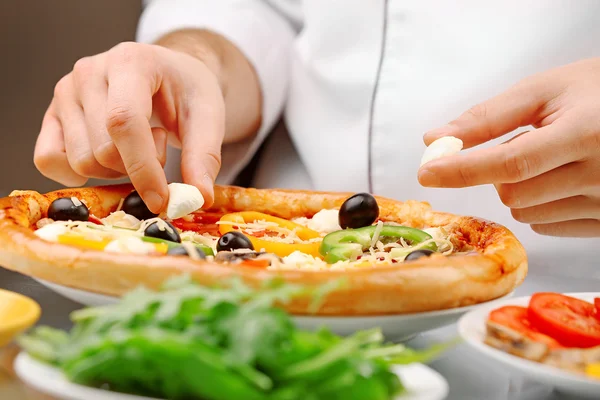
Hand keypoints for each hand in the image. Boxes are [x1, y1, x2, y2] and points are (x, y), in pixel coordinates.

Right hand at [34, 31, 260, 212]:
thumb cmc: (186, 90)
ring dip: (114, 171)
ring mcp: (65, 92)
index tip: (162, 200)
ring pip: (79, 161)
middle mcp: (88, 72)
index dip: (142, 168)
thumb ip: (205, 156)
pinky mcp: (52, 115)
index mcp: (130, 62)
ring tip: (137, 146)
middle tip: (160, 148)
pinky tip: (107, 161)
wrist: (168, 73)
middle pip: (103, 150)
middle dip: (137, 169)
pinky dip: (78, 174)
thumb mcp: (208, 115)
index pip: (124, 121)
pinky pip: (48, 160)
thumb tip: (198, 199)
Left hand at [418, 58, 599, 236]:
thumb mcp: (546, 91)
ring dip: (519, 188)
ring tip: (550, 159)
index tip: (426, 173)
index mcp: (586, 132)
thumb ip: (488, 117)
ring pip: (526, 213)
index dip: (462, 169)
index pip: (511, 162)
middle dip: (498, 172)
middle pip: (513, 193)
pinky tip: (560, 181)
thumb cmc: (595, 93)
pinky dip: (538, 205)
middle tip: (525, 143)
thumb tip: (435, 140)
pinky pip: (546, 226)